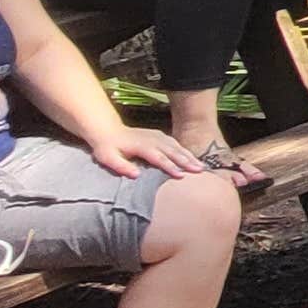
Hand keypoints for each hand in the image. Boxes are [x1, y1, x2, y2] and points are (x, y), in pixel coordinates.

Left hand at [87, 121, 218, 178]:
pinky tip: (191, 157)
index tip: (181, 176)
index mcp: (141, 145)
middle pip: (172, 151)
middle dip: (187, 161)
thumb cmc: (106, 147)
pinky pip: (175, 142)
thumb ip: (121, 166)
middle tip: (200, 171)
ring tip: (201, 166)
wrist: (107, 130)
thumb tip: (136, 175)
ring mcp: (156, 136)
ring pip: (176, 146)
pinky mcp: (158, 136)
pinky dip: (185, 150)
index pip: (158, 157)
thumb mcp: (107, 158)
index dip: (170, 166)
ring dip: (189, 156)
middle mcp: (152, 139)